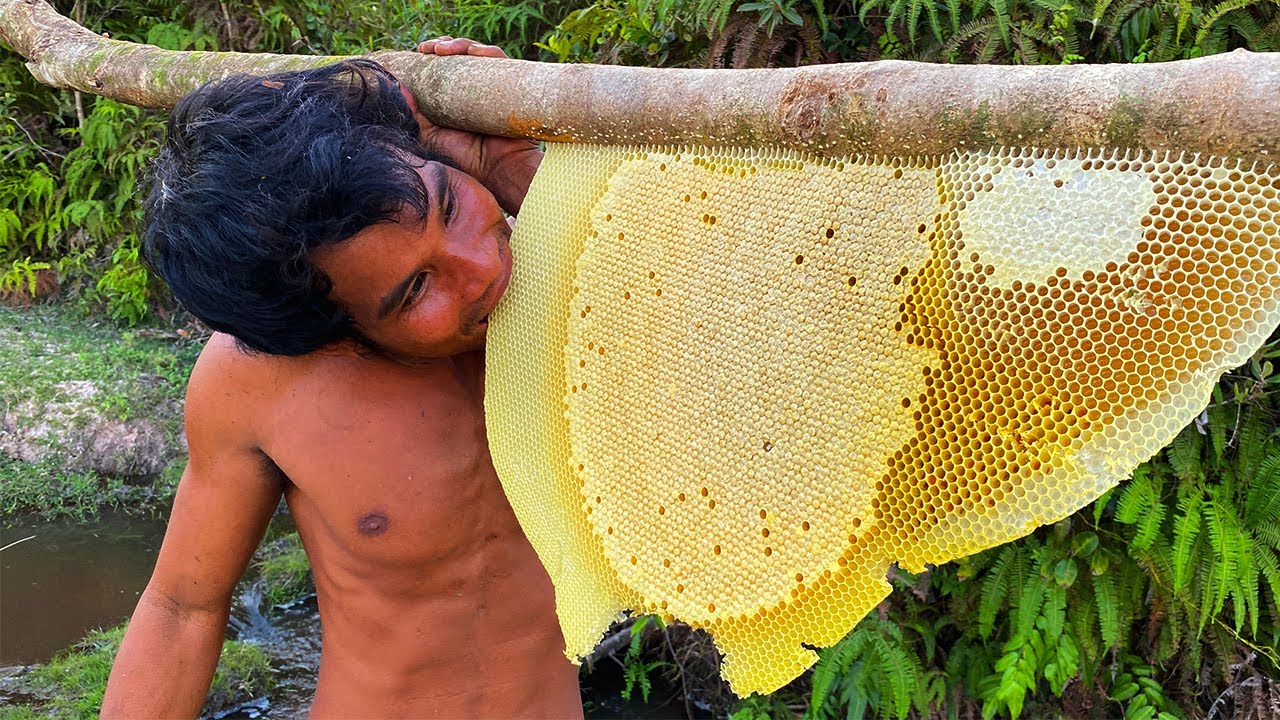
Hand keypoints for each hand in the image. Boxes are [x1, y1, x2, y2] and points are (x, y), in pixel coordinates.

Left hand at [405, 37, 541, 214]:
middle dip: (444, 46)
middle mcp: (477, 89)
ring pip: (479, 54)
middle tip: (428, 48)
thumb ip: (413, 116)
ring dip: (460, 45)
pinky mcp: (511, 86)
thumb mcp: (430, 135)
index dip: (434, 55)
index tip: (420, 51)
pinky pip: (500, 62)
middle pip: (462, 56)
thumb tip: (396, 87)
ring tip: (442, 49)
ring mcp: (495, 87)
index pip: (447, 67)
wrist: (496, 172)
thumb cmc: (465, 159)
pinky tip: (472, 52)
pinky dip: (486, 52)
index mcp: (457, 97)